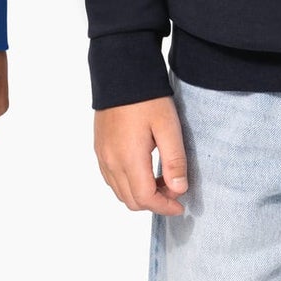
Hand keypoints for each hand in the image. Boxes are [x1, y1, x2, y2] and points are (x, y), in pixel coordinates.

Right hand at [95, 96, 188, 214]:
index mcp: (129, 158)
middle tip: (174, 190)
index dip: (165, 207)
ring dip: (140, 194)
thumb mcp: (168, 127)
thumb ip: (174, 161)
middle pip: (131, 201)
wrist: (120, 73)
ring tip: (161, 180)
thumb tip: (179, 189)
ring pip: (120, 192)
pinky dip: (127, 185)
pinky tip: (142, 171)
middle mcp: (111, 162)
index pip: (146, 199)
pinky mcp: (99, 148)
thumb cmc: (147, 98)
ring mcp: (102, 156)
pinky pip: (111, 179)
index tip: (180, 204)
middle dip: (155, 203)